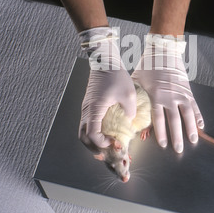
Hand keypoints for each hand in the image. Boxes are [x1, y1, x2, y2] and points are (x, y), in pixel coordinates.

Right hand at [78, 27, 136, 149]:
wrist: (105, 61)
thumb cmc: (116, 75)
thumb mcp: (129, 94)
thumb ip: (130, 111)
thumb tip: (130, 122)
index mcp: (95, 109)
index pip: (92, 135)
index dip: (103, 144)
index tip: (115, 143)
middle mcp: (87, 110)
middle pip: (83, 137)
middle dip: (95, 148)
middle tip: (108, 152)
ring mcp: (86, 108)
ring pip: (83, 131)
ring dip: (93, 141)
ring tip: (106, 145)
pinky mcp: (89, 105)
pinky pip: (87, 123)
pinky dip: (93, 132)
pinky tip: (105, 132)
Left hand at [132, 33, 203, 152]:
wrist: (163, 51)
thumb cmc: (148, 66)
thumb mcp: (137, 80)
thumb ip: (135, 96)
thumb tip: (129, 111)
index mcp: (157, 96)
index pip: (159, 119)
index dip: (161, 133)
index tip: (163, 144)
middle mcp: (170, 97)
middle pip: (175, 121)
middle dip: (177, 137)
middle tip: (178, 150)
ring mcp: (181, 94)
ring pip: (188, 115)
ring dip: (191, 129)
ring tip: (193, 141)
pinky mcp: (188, 90)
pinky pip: (195, 106)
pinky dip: (199, 116)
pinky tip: (201, 126)